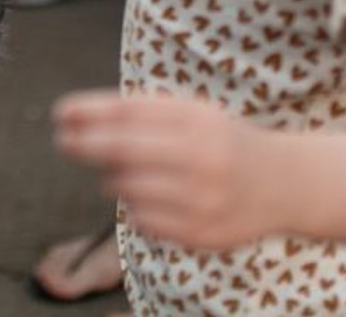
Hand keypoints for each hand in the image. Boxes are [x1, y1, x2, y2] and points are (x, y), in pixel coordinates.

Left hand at [53, 88, 276, 253]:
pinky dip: (137, 206)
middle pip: (123, 150)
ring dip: (115, 178)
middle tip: (63, 141)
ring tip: (128, 171)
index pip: (130, 112)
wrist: (285, 184)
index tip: (60, 113)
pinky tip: (152, 196)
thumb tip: (78, 118)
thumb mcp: (193, 114)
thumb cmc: (221, 141)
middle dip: (85, 144)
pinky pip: (143, 220)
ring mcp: (203, 200)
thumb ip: (142, 113)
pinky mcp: (201, 234)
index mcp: (198, 120)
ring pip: (127, 188)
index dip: (89, 112)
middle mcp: (202, 158)